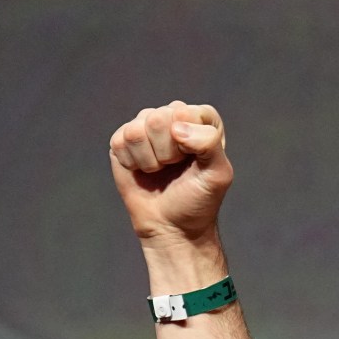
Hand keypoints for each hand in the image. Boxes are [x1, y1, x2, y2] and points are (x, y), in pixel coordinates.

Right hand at [109, 100, 233, 250]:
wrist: (172, 227)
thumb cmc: (198, 201)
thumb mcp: (218, 174)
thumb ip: (210, 143)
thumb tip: (176, 128)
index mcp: (199, 121)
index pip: (187, 112)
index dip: (188, 140)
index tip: (193, 160)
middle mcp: (171, 118)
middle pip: (159, 118)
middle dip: (167, 152)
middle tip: (174, 167)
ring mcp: (145, 128)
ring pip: (137, 130)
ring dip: (149, 160)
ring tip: (159, 170)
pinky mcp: (123, 141)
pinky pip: (120, 141)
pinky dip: (132, 163)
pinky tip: (142, 172)